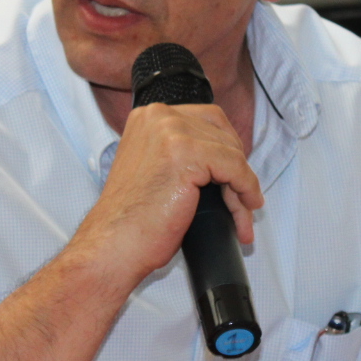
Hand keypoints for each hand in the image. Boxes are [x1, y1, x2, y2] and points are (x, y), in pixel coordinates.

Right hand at [70, 101, 263, 282]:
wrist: (114, 244)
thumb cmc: (133, 220)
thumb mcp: (155, 169)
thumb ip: (182, 152)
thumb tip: (228, 157)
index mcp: (149, 116)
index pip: (208, 119)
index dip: (227, 149)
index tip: (235, 176)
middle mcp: (159, 116)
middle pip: (222, 134)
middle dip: (237, 168)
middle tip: (242, 201)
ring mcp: (171, 131)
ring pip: (232, 153)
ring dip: (242, 187)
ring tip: (241, 216)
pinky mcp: (186, 153)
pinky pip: (235, 167)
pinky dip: (246, 189)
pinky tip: (247, 208)